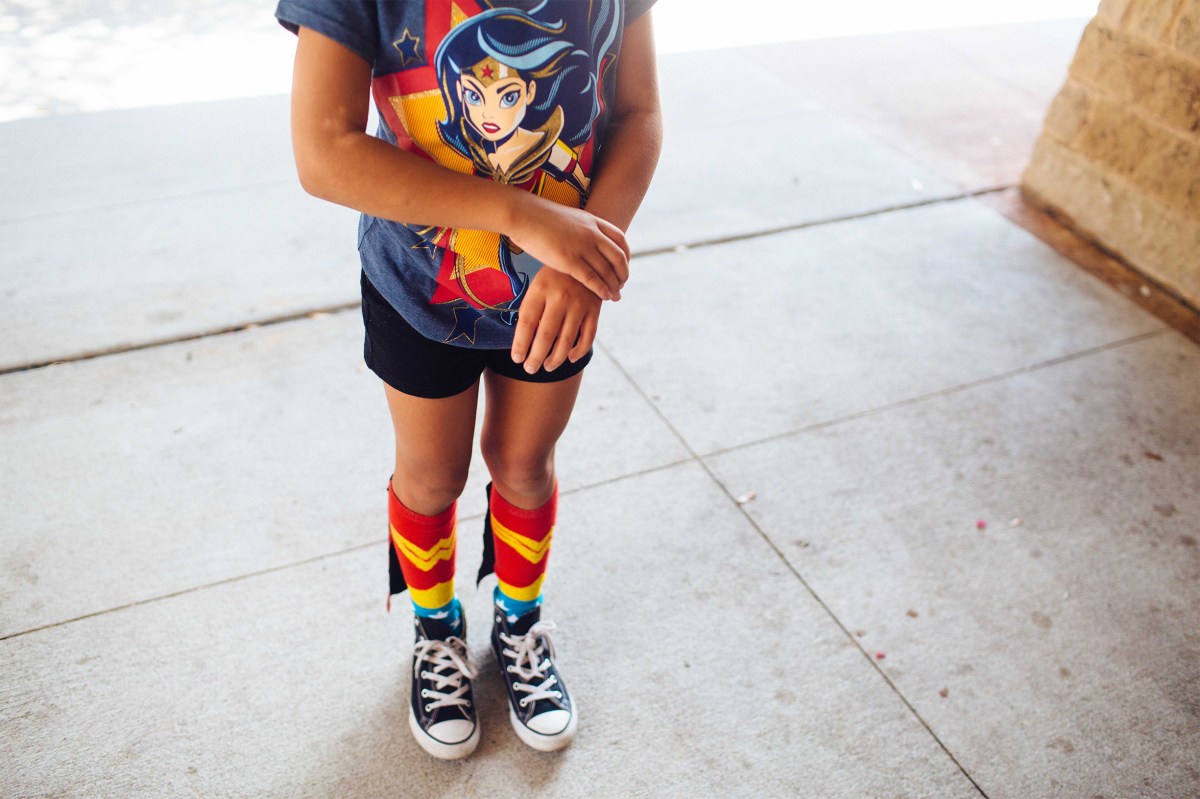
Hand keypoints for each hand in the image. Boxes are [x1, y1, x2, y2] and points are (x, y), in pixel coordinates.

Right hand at [507, 195, 629, 301]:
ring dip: (615, 285)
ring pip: (607, 270)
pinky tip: (605, 297)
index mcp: (593, 221)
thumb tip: (582, 238)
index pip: (620, 240)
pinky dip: (602, 289)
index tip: (623, 267)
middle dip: (623, 274)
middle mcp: (592, 234)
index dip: (626, 256)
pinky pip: (592, 279)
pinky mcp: (569, 260)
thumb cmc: (539, 218)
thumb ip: (580, 228)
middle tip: (621, 285)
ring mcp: (582, 247)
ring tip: (615, 296)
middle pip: (618, 257)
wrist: (523, 215)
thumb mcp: (569, 218)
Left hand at [511, 268, 601, 373]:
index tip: (517, 359)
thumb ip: (532, 310)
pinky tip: (569, 358)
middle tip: (530, 370)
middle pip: (546, 335)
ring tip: (547, 367)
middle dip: (536, 357)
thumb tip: (524, 343)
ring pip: (566, 340)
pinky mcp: (595, 309)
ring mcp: (579, 304)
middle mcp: (560, 297)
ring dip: (556, 358)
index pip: (527, 322)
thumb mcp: (538, 286)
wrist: (584, 259)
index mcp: (541, 289)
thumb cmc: (553, 278)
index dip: (520, 343)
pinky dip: (579, 351)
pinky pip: (588, 336)